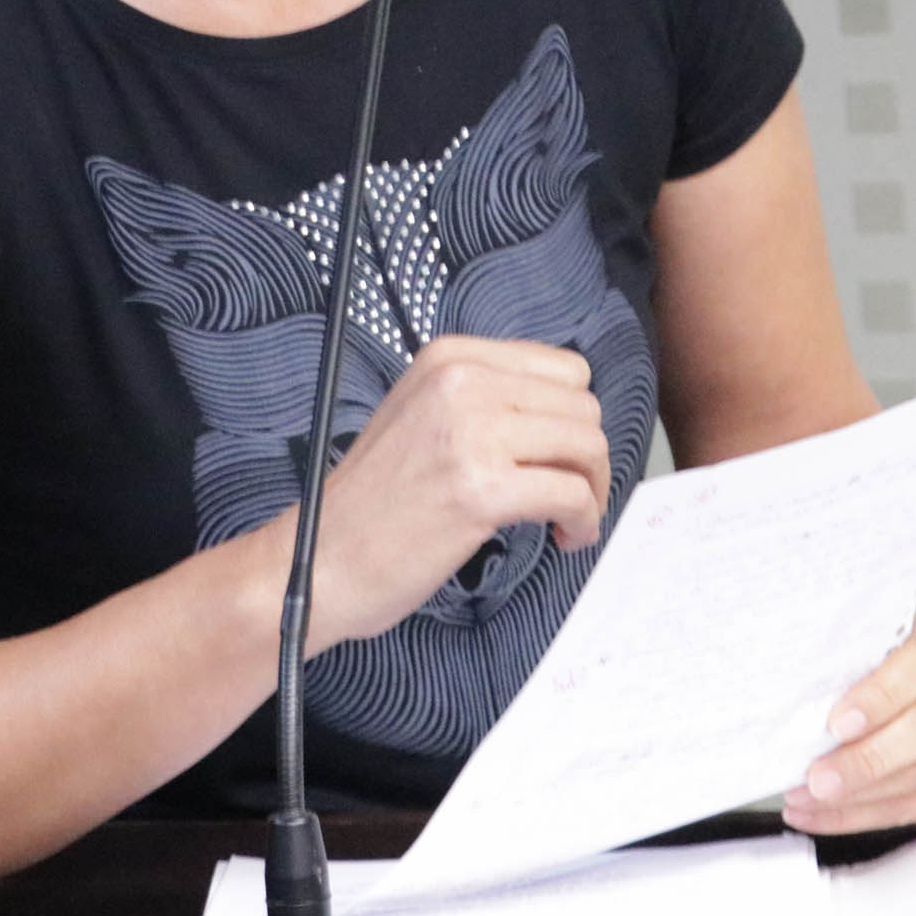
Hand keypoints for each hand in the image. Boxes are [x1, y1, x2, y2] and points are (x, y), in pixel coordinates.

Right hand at [303, 334, 610, 649]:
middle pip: (582, 405)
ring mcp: (470, 433)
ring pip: (586, 444)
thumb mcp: (422, 413)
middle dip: (587, 455)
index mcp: (449, 357)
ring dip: (591, 489)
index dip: (572, 416)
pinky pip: (572, 493)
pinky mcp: (481, 489)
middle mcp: (461, 383)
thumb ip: (485, 397)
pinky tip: (565, 537)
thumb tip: (562, 411)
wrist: (324, 557)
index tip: (561, 452)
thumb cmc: (374, 500)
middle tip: (568, 493)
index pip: (562, 366)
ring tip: (567, 518)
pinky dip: (584, 520)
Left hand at [783, 608, 915, 833]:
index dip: (881, 697)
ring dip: (858, 798)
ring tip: (807, 799)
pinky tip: (824, 814)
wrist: (901, 675)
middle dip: (865, 762)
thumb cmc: (870, 655)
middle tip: (818, 780)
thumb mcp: (859, 638)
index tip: (837, 724)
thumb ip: (842, 659)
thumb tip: (797, 702)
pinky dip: (863, 817)